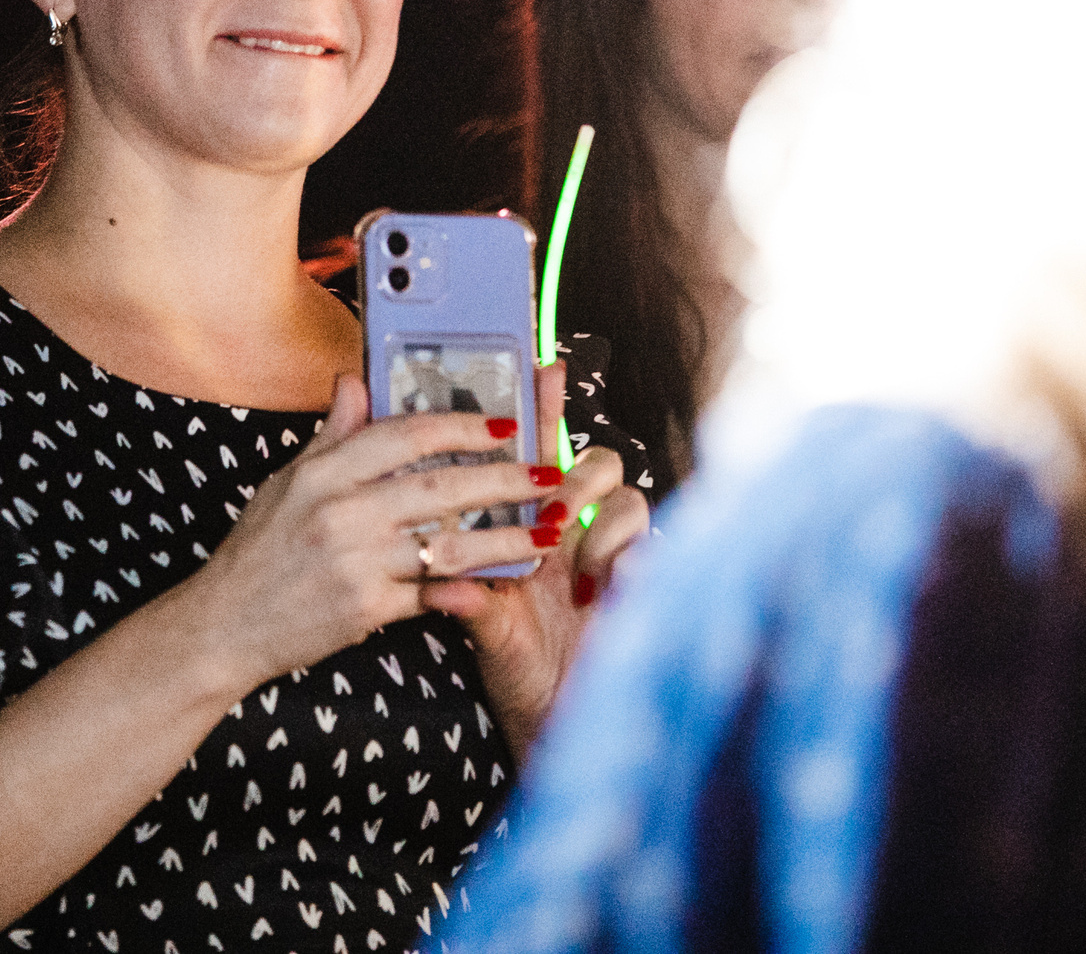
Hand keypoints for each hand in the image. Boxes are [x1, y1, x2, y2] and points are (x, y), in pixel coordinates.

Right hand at [181, 374, 576, 695]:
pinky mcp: (367, 609)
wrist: (226, 625)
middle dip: (505, 478)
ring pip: (450, 543)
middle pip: (441, 486)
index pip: (406, 435)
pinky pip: (433, 593)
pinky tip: (505, 578)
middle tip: (550, 472)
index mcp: (324, 473)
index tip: (507, 424)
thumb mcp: (287, 482)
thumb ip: (333, 434)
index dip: (463, 425)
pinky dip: (471, 585)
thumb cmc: (258, 551)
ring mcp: (357, 562)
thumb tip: (356, 379)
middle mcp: (342, 513)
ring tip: (549, 529)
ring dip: (508, 537)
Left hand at [420, 362, 649, 758]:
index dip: (544, 406)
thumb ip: (463, 592)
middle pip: (593, 462)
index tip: (542, 363)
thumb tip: (437, 573)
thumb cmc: (512, 666)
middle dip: (576, 474)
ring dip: (599, 529)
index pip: (537, 451)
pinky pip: (648, 552)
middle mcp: (574, 531)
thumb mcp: (480, 625)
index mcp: (529, 524)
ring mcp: (610, 556)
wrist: (551, 722)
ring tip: (576, 569)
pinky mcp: (639, 585)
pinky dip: (626, 566)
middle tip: (556, 503)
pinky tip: (604, 592)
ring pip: (625, 501)